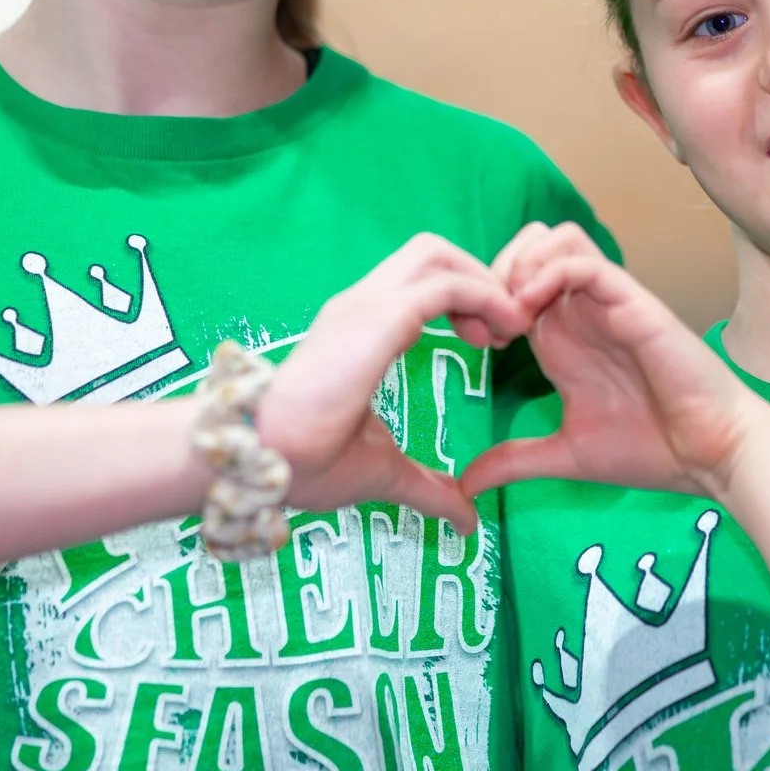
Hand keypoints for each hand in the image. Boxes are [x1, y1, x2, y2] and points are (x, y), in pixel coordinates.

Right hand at [256, 233, 532, 532]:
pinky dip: (483, 297)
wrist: (263, 461)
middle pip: (431, 251)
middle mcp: (361, 305)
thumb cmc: (305, 463)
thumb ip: (429, 488)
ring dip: (483, 282)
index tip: (490, 341)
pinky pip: (445, 285)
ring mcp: (365, 305)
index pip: (418, 280)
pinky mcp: (376, 318)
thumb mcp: (384, 473)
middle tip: (503, 331)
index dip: (464, 298)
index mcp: (359, 329)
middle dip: (478, 277)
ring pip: (437, 254)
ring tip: (506, 330)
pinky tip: (500, 335)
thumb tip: (466, 519)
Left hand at [461, 223, 769, 499]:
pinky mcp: (631, 302)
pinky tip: (530, 315)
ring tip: (510, 316)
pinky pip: (582, 261)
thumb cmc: (653, 450)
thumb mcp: (566, 455)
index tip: (472, 342)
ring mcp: (607, 302)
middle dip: (494, 271)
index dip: (482, 300)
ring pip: (556, 239)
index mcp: (564, 338)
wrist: (712, 455)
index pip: (513, 283)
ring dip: (520, 266)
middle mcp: (582, 311)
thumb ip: (516, 461)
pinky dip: (548, 274)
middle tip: (485, 322)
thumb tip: (465, 484)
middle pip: (529, 245)